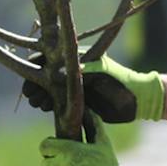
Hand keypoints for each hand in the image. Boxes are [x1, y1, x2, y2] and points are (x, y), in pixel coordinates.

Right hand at [20, 55, 164, 123]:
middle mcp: (74, 70)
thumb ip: (77, 73)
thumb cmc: (120, 82)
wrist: (138, 101)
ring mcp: (76, 85)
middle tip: (31, 96)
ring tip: (38, 103)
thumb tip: (53, 74)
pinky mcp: (79, 100)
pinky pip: (59, 101)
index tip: (29, 81)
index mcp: (78, 57)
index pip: (49, 59)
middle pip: (46, 75)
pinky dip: (50, 104)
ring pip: (51, 89)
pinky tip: (45, 108)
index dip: (36, 69)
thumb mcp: (97, 75)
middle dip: (36, 85)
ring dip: (42, 96)